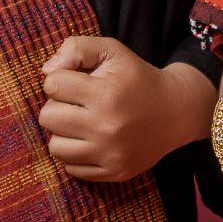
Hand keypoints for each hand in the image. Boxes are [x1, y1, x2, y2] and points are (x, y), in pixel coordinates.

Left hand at [38, 37, 213, 181]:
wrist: (176, 112)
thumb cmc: (137, 78)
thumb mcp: (112, 51)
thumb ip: (77, 49)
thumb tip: (47, 70)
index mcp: (105, 93)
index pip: (52, 85)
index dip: (60, 79)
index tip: (77, 81)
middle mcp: (106, 127)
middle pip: (48, 117)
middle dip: (58, 105)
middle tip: (78, 103)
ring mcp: (110, 154)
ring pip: (55, 146)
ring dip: (63, 132)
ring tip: (81, 122)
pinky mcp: (113, 172)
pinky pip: (71, 168)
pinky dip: (75, 154)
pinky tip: (90, 140)